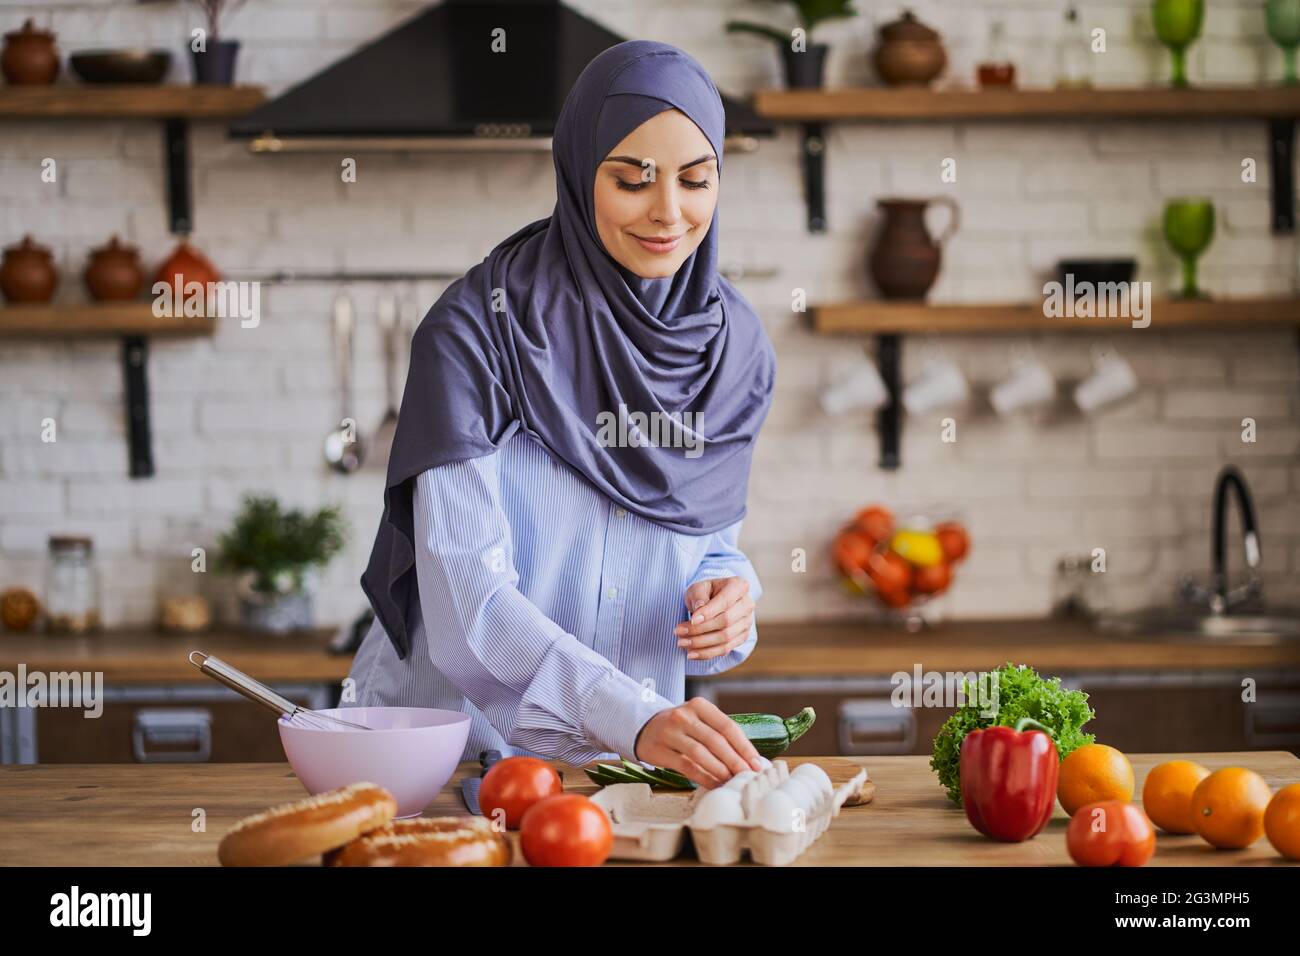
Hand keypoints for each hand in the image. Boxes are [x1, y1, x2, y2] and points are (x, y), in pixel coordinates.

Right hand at [634, 697, 764, 787]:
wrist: (645, 728)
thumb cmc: (682, 727)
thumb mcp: (699, 720)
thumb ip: (721, 735)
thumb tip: (750, 759)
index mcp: (699, 706)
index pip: (727, 726)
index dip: (744, 746)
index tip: (757, 763)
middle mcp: (683, 716)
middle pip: (715, 741)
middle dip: (735, 761)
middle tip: (748, 776)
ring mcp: (669, 733)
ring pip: (701, 754)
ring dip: (720, 770)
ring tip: (732, 781)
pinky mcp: (659, 750)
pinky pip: (686, 767)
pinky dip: (704, 777)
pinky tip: (715, 784)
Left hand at [676, 576, 753, 660]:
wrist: (713, 601)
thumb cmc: (704, 593)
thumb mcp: (698, 588)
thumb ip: (698, 596)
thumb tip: (699, 610)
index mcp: (738, 586)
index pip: (725, 601)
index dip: (709, 613)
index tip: (692, 620)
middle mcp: (747, 604)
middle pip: (726, 621)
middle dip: (700, 630)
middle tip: (679, 632)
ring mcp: (747, 623)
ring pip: (725, 638)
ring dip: (701, 643)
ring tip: (681, 643)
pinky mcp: (742, 637)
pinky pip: (725, 649)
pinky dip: (707, 653)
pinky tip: (691, 653)